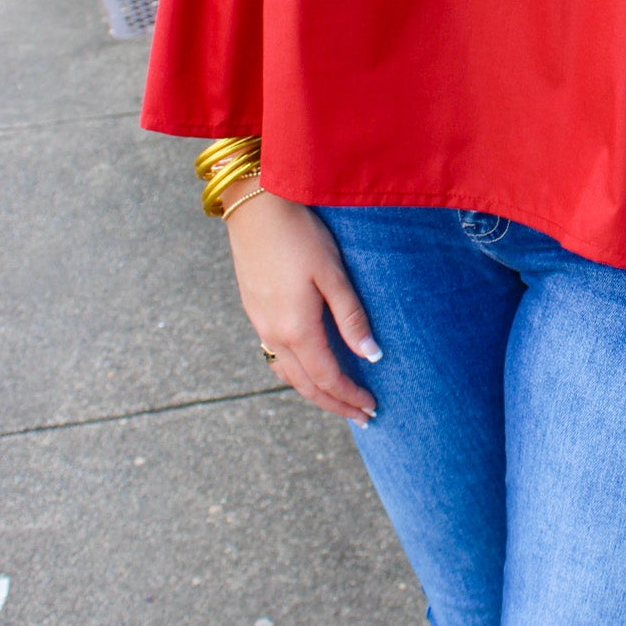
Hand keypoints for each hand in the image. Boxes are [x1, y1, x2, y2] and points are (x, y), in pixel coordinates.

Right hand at [222, 188, 380, 426]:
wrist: (255, 208)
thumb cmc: (300, 236)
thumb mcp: (333, 274)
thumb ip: (351, 318)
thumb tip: (371, 356)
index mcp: (296, 329)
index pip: (327, 378)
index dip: (350, 397)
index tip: (372, 408)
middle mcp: (273, 333)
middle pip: (305, 385)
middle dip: (334, 404)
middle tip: (361, 418)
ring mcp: (259, 323)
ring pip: (287, 373)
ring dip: (313, 391)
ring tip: (337, 399)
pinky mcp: (254, 310)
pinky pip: (275, 355)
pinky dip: (296, 372)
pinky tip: (308, 366)